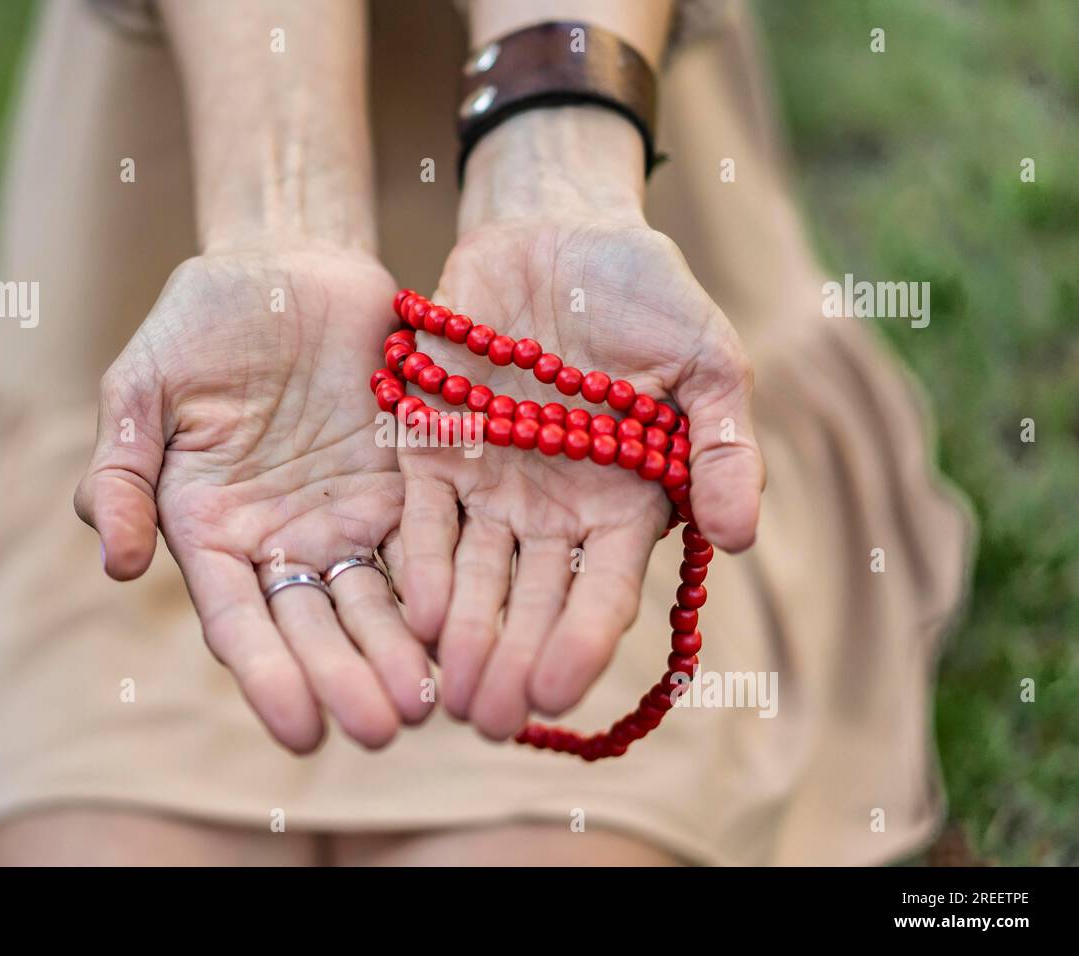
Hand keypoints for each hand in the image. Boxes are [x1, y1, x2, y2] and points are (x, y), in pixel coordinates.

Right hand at [74, 249, 432, 752]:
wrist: (284, 264)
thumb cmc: (199, 323)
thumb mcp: (140, 385)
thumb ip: (118, 471)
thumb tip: (111, 562)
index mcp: (213, 530)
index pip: (242, 620)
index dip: (270, 676)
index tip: (301, 732)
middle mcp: (285, 539)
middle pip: (318, 625)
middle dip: (349, 678)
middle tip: (384, 729)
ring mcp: (349, 514)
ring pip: (381, 598)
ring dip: (405, 652)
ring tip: (435, 699)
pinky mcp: (407, 480)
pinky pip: (430, 538)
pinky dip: (448, 583)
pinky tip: (473, 625)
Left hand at [393, 109, 762, 740]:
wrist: (559, 230)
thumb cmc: (646, 294)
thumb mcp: (707, 361)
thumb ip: (724, 445)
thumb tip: (742, 535)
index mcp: (622, 502)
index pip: (603, 591)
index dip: (580, 644)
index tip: (553, 695)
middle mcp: (552, 510)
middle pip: (531, 602)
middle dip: (509, 662)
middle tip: (485, 719)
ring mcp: (489, 483)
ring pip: (473, 575)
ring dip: (460, 635)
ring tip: (442, 695)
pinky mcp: (432, 447)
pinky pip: (420, 517)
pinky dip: (418, 563)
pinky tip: (412, 613)